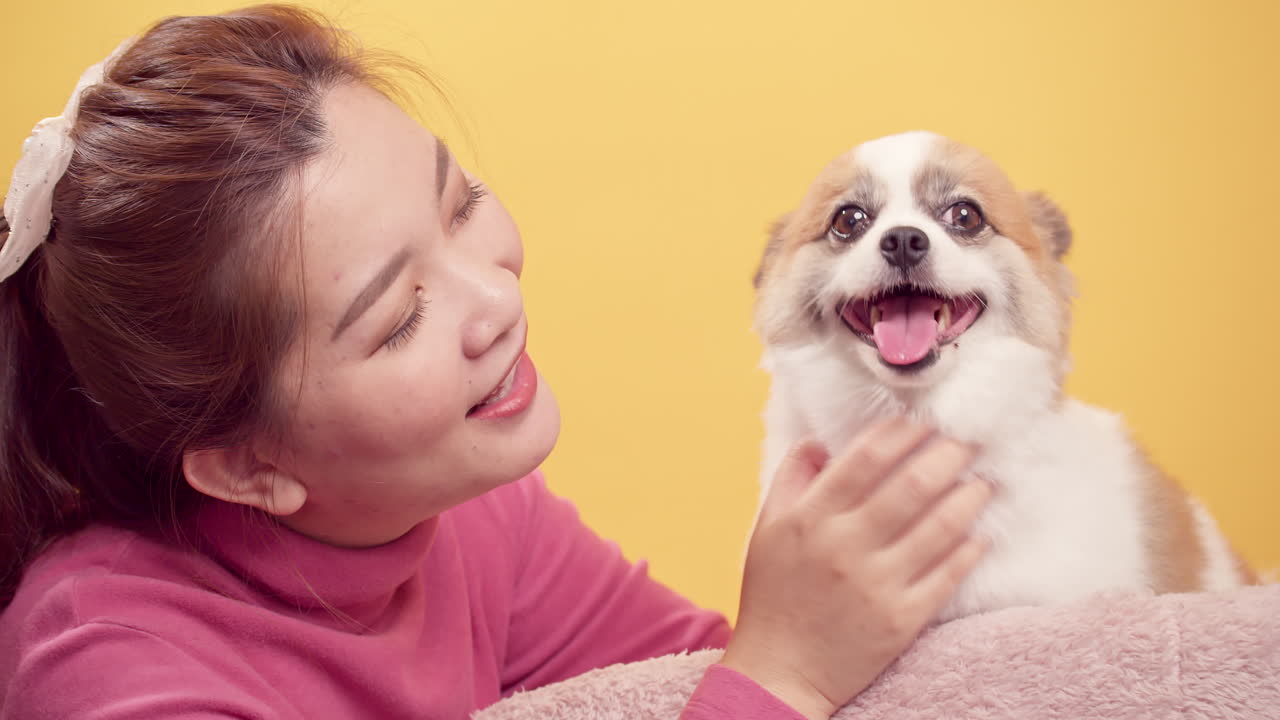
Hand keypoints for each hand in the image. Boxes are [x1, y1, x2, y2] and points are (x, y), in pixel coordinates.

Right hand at [721, 418, 991, 719]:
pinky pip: (947, 575)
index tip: (923, 421)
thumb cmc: (773, 595)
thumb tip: (820, 442)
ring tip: (982, 482)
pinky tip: (979, 534)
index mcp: (810, 518)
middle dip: (948, 455)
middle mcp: (844, 546)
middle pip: (911, 485)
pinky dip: (969, 549)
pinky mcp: (902, 620)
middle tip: (967, 441)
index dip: (901, 433)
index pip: (865, 458)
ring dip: (968, 497)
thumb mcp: (766, 528)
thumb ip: (791, 479)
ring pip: (939, 527)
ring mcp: (876, 584)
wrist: (780, 670)